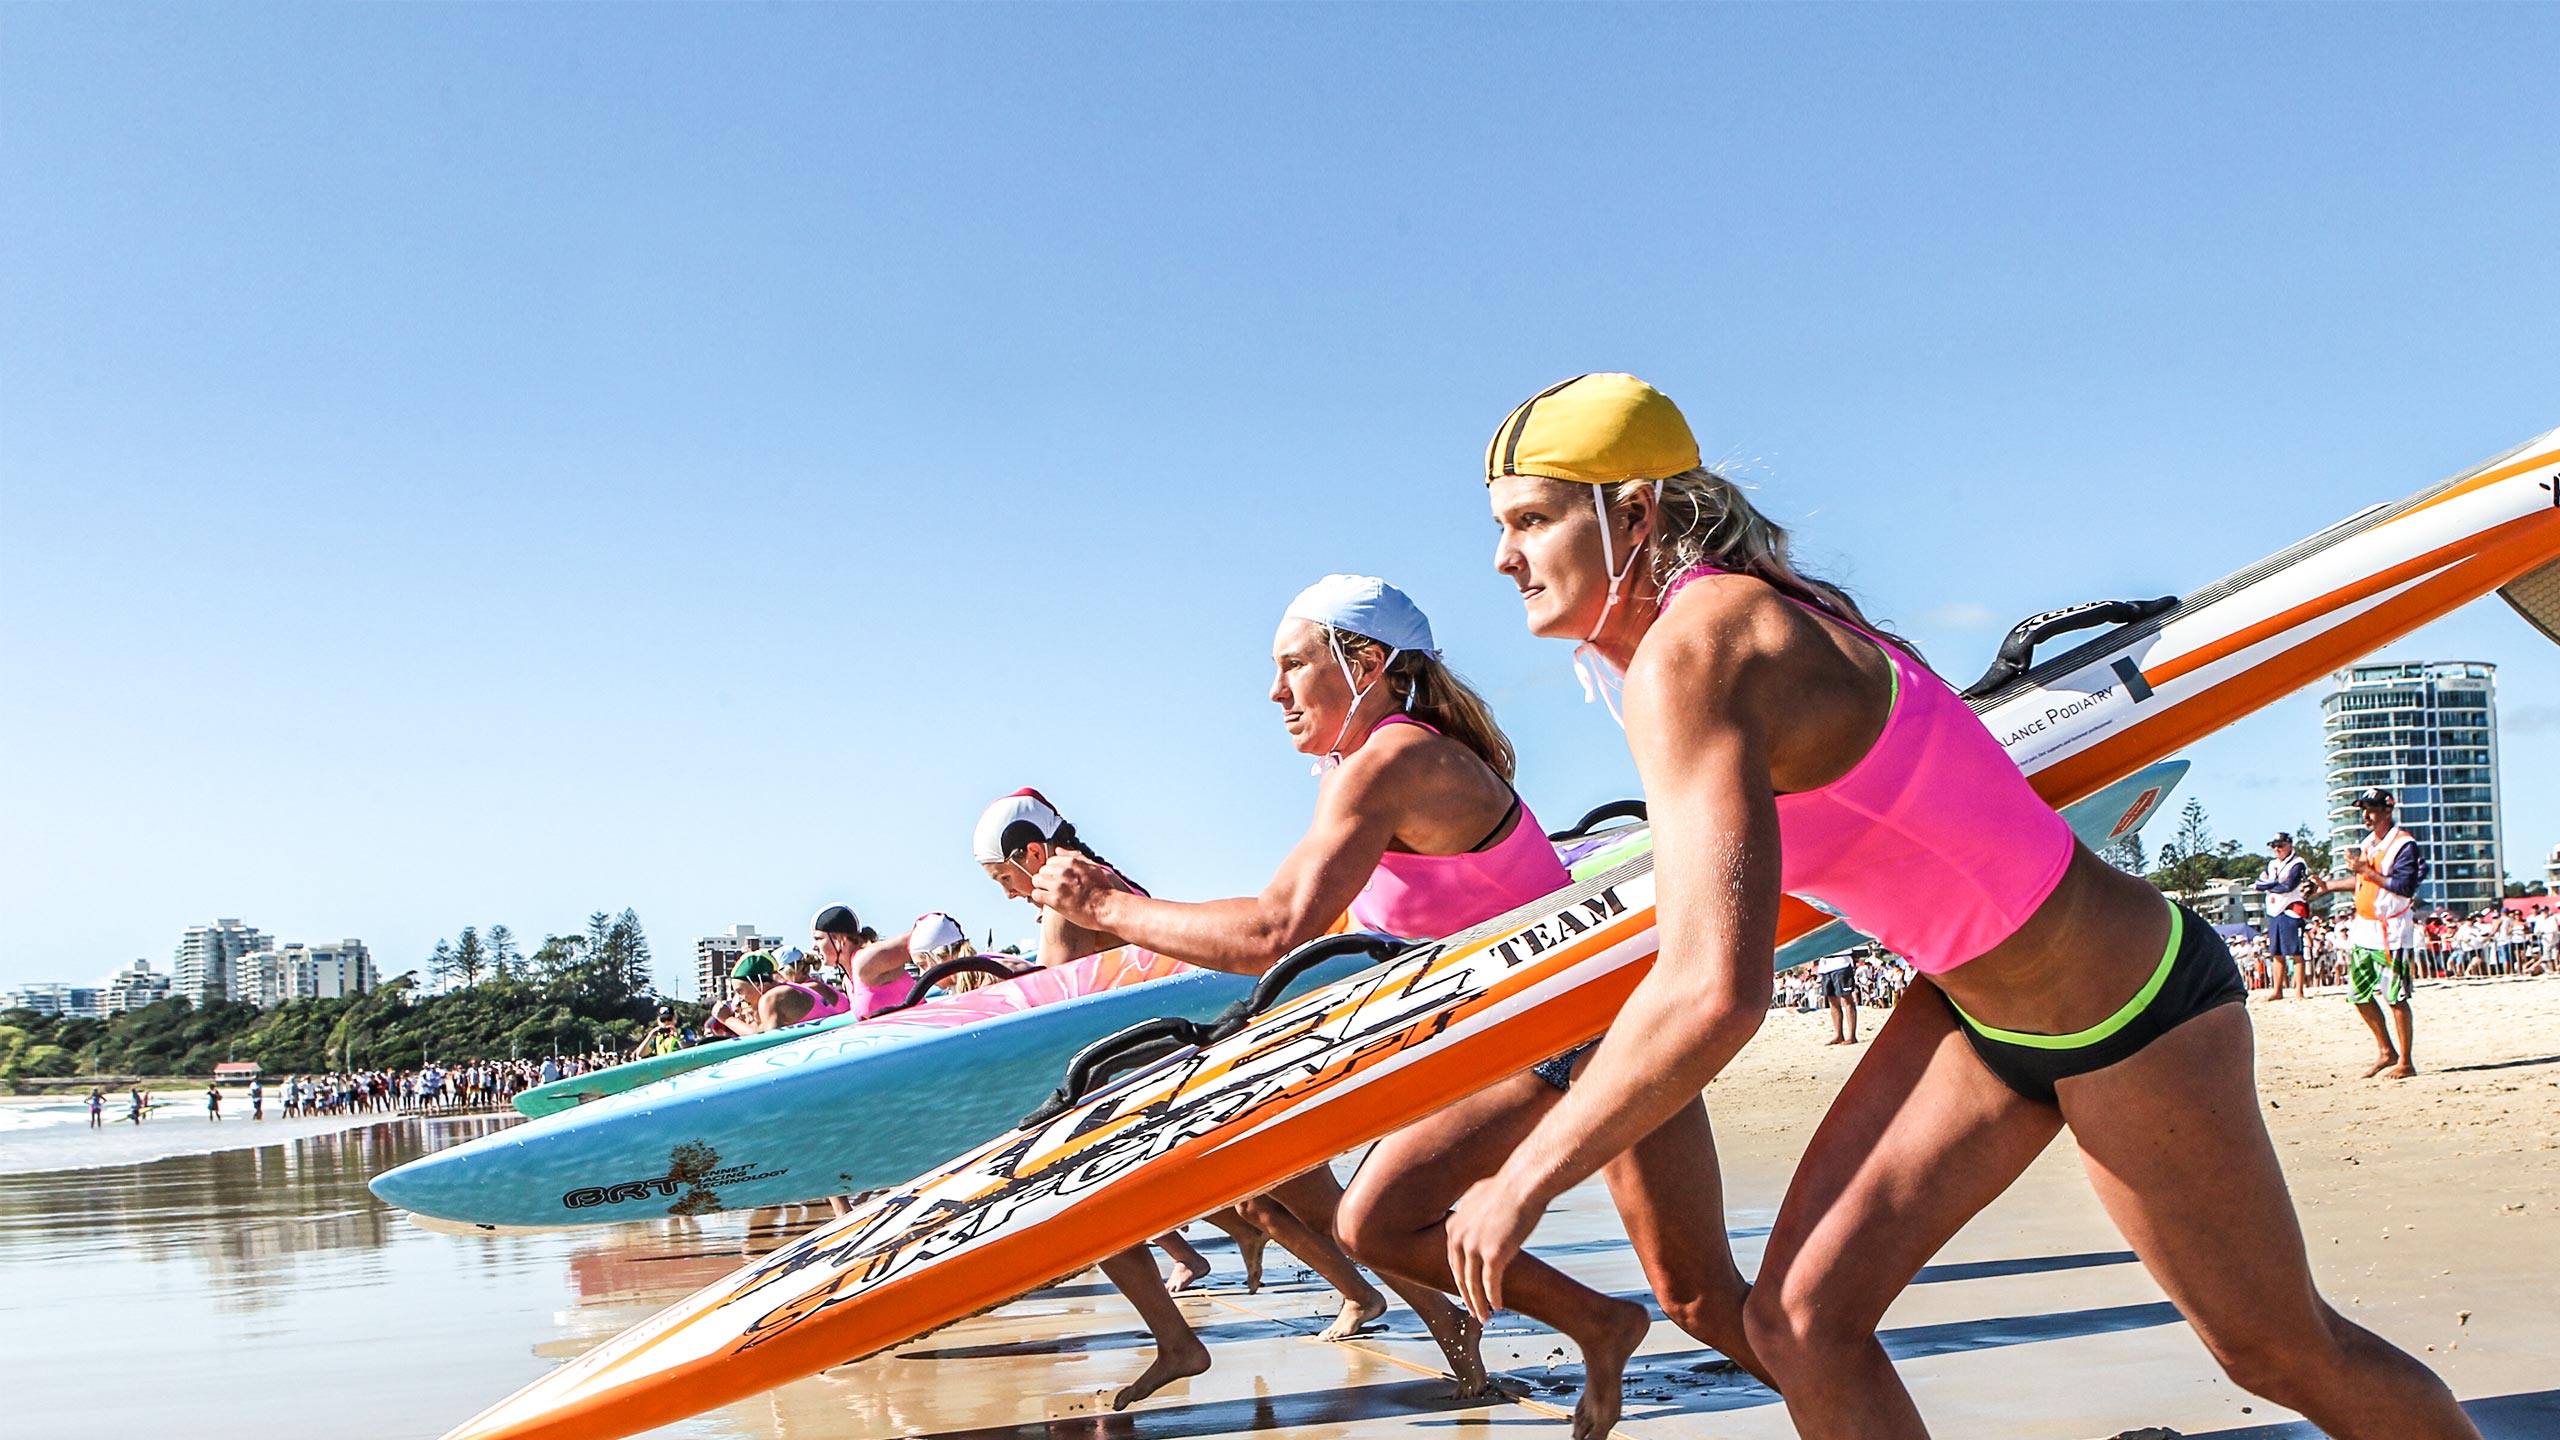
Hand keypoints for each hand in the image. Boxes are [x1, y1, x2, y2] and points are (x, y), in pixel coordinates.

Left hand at [1031, 852, 1119, 926]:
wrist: (1107, 908)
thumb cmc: (1103, 889)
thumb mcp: (1092, 867)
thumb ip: (1075, 856)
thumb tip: (1059, 850)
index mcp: (1072, 862)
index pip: (1051, 860)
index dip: (1053, 870)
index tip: (1057, 878)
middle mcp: (1063, 871)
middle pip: (1042, 870)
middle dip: (1047, 878)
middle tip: (1054, 888)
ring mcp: (1058, 886)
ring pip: (1037, 880)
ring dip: (1041, 887)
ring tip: (1050, 894)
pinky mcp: (1054, 900)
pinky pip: (1036, 894)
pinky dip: (1040, 898)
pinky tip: (1048, 901)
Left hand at [1446, 1169, 1542, 1320]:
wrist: (1525, 1182)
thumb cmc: (1510, 1186)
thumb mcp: (1482, 1197)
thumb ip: (1475, 1212)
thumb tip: (1477, 1214)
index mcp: (1454, 1224)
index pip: (1453, 1259)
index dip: (1460, 1277)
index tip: (1466, 1289)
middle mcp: (1458, 1237)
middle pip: (1459, 1274)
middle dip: (1466, 1295)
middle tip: (1472, 1310)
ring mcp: (1473, 1247)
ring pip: (1472, 1284)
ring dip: (1478, 1303)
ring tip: (1483, 1317)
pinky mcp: (1492, 1255)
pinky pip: (1490, 1284)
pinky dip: (1493, 1297)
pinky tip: (1498, 1307)